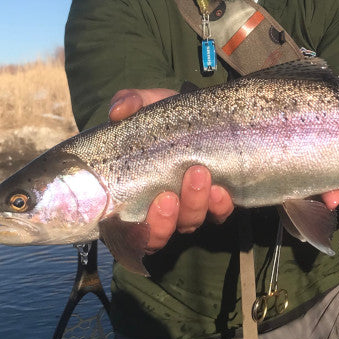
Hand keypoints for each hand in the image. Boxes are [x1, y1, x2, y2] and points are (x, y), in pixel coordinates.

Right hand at [108, 88, 235, 252]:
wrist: (203, 113)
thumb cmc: (166, 116)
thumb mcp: (147, 104)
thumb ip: (130, 102)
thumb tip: (117, 112)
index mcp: (134, 194)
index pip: (128, 231)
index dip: (137, 231)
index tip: (142, 208)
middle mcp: (161, 210)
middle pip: (158, 235)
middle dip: (165, 221)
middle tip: (169, 195)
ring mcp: (189, 208)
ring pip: (189, 223)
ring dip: (193, 204)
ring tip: (198, 174)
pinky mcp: (216, 203)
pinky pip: (218, 215)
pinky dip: (220, 206)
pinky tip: (221, 190)